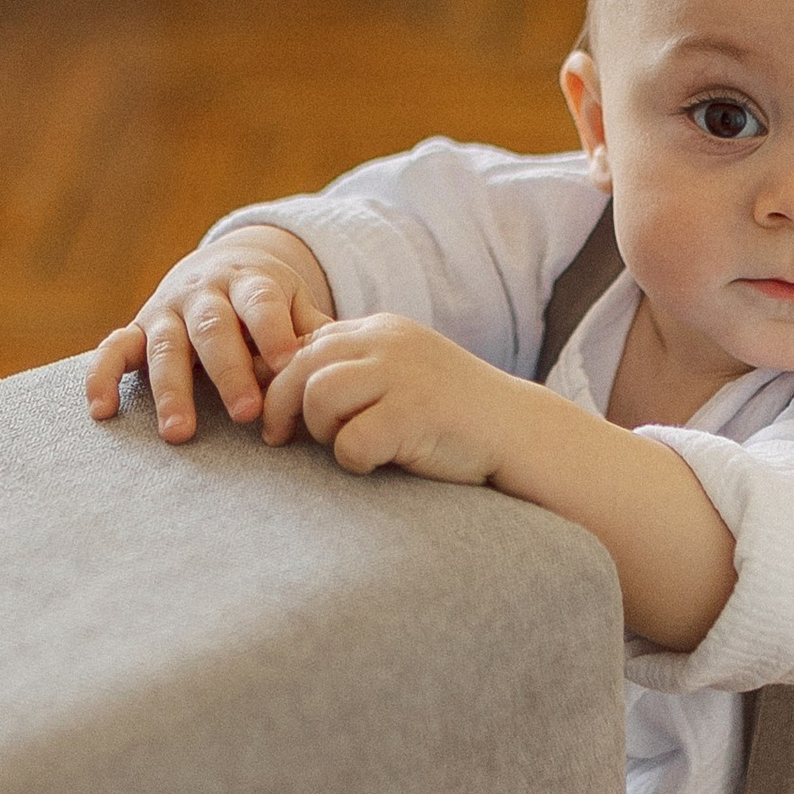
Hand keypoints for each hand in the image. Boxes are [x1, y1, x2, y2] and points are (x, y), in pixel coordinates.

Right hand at [86, 224, 336, 439]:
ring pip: (165, 346)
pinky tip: (101, 410)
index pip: (260, 302)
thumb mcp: (296, 305)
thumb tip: (345, 367)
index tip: (287, 364)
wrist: (225, 265)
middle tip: (246, 413)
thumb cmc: (270, 303)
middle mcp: (203, 293)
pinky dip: (102, 377)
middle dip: (228, 371)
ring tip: (180, 433)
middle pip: (213, 328)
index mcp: (249, 283)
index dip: (272, 331)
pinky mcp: (136, 329)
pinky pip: (113, 351)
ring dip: (171, 390)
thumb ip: (315, 333)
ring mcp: (166, 311)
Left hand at [258, 316, 514, 485]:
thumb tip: (276, 387)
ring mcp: (404, 375)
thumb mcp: (399, 375)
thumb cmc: (448, 415)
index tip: (276, 415)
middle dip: (281, 406)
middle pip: (301, 365)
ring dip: (320, 430)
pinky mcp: (416, 414)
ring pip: (320, 396)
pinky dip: (353, 460)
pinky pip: (352, 442)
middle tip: (279, 439)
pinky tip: (374, 464)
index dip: (279, 380)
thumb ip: (353, 371)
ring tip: (342, 446)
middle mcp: (389, 342)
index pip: (306, 342)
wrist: (517, 433)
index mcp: (380, 330)